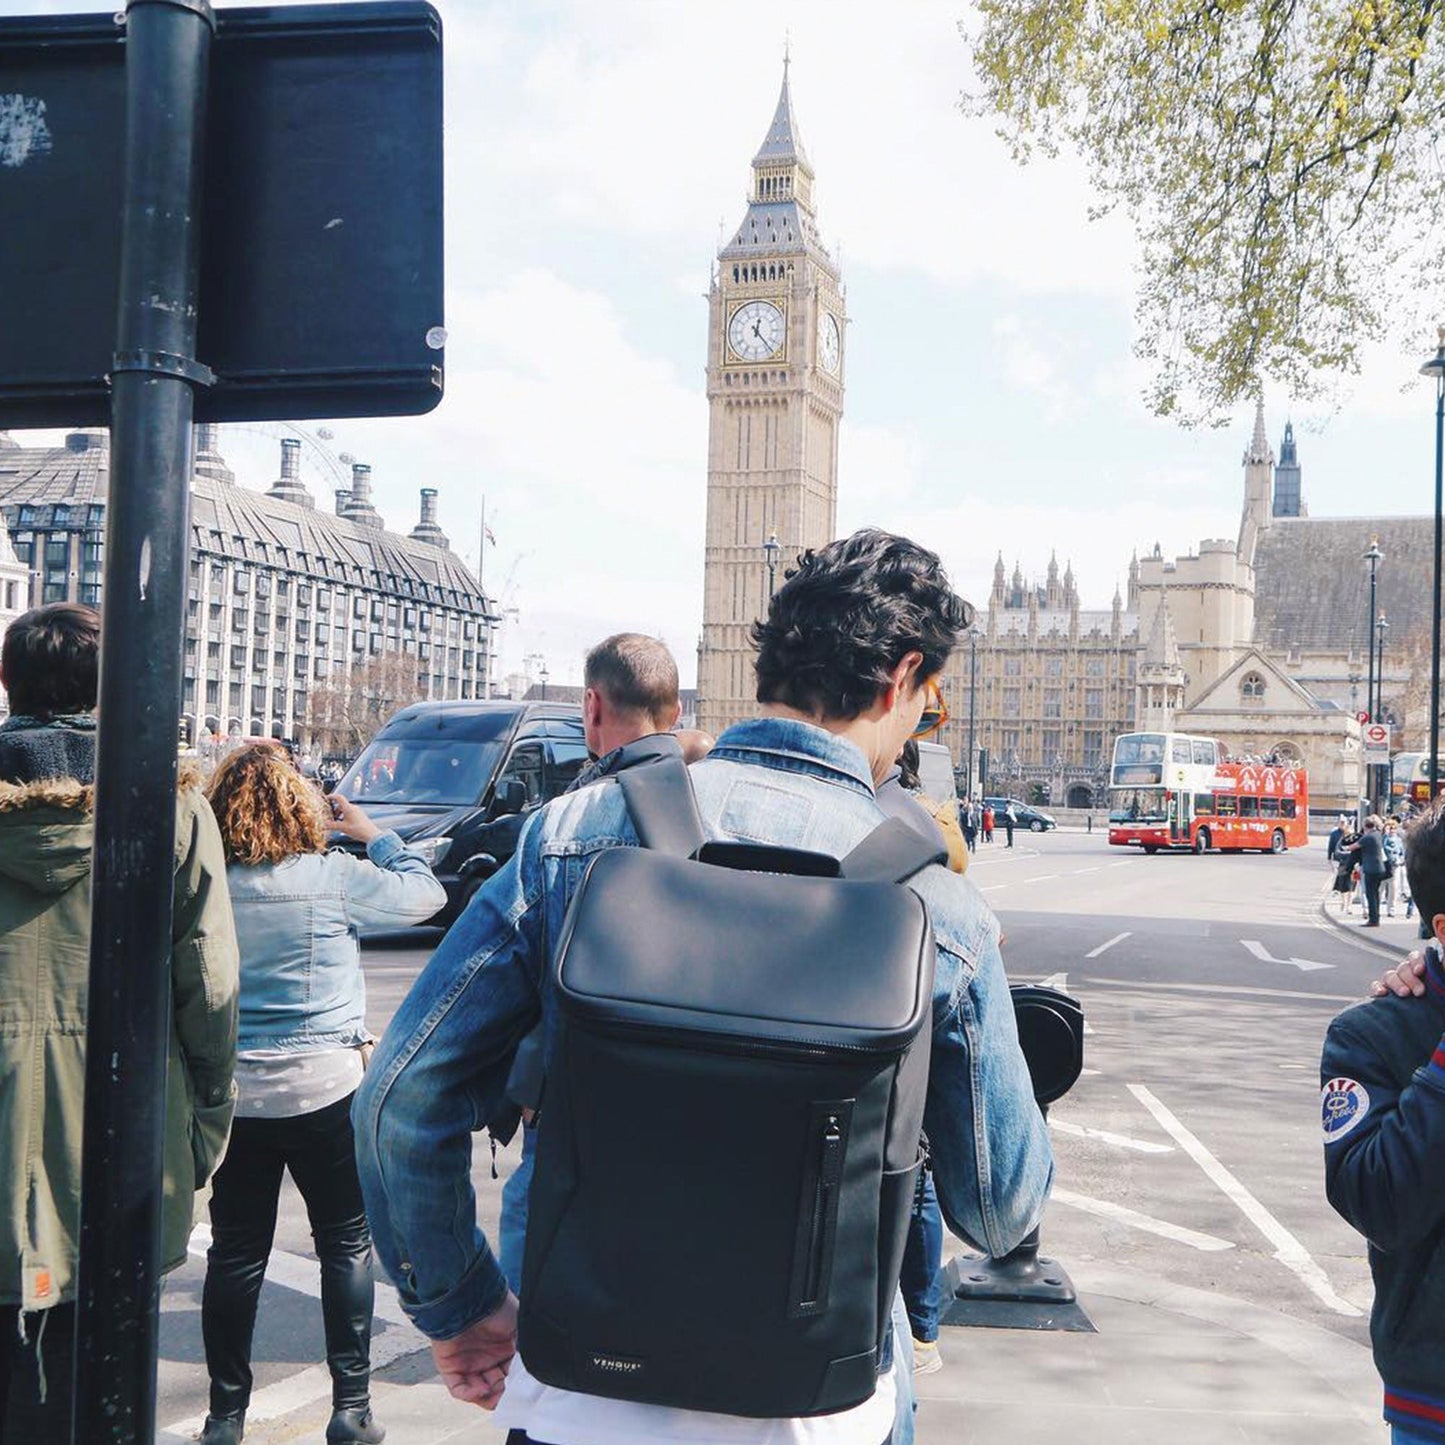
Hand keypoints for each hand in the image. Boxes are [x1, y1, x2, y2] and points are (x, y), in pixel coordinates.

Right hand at [327, 792, 382, 845]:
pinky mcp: (360, 816)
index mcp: (348, 808)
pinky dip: (344, 817)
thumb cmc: (358, 830)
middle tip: (330, 817)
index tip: (326, 799)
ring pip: (345, 809)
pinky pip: (350, 813)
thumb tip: (324, 824)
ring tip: (337, 822)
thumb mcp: (342, 828)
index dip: (331, 797)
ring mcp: (358, 811)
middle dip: (334, 810)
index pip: (339, 797)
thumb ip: (331, 825)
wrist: (371, 835)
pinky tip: (344, 825)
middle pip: (341, 805)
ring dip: (339, 814)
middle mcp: (353, 807)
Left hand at [431, 1293, 518, 1409]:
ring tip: (495, 1396)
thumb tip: (535, 1369)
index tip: (520, 1392)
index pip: (508, 1376)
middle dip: (501, 1395)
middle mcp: (484, 1357)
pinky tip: (481, 1389)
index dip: (513, 1386)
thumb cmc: (497, 1307)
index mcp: (502, 1348)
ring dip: (486, 1398)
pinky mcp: (449, 1366)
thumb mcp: (520, 1328)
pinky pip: (458, 1388)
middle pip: (493, 1387)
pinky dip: (470, 1394)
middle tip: (508, 1397)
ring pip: (476, 1391)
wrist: (472, 1296)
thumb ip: (526, 1350)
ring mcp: (466, 1362)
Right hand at [1369, 951, 1427, 997]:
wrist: (1438, 1023)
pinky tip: (1382, 993)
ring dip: (1397, 984)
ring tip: (1405, 994)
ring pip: (1390, 976)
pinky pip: (1377, 986)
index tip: (1419, 971)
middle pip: (1403, 968)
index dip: (1416, 961)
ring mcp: (1395, 982)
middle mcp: (1407, 973)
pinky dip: (1378, 988)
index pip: (1415, 957)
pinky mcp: (1386, 992)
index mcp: (1422, 968)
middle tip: (1419, 992)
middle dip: (1410, 979)